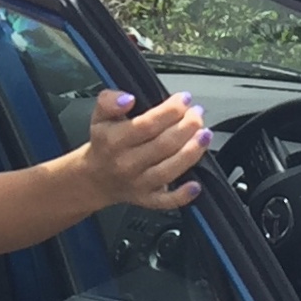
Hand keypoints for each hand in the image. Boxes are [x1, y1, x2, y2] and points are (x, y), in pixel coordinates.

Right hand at [82, 90, 209, 209]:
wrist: (95, 178)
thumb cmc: (104, 144)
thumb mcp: (99, 116)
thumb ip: (109, 101)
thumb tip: (127, 99)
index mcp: (114, 140)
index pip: (147, 124)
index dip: (170, 110)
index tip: (184, 99)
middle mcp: (127, 163)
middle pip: (163, 145)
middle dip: (187, 127)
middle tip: (198, 114)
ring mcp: (138, 183)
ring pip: (169, 170)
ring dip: (191, 152)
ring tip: (205, 135)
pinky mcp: (147, 199)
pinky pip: (166, 201)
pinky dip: (183, 195)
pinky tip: (196, 184)